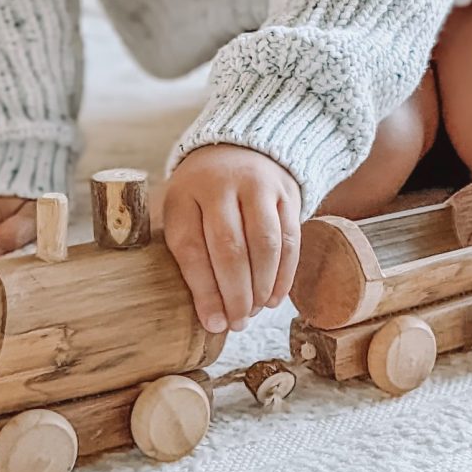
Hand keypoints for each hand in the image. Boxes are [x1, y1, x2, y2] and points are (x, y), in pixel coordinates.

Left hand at [162, 145, 301, 333]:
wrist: (239, 148)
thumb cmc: (202, 195)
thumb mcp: (180, 210)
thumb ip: (185, 251)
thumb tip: (205, 315)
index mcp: (185, 193)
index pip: (192, 248)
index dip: (204, 291)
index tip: (213, 323)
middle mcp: (221, 184)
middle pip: (230, 248)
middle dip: (236, 295)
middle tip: (238, 323)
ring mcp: (258, 185)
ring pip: (265, 244)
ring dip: (262, 287)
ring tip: (255, 311)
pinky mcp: (287, 192)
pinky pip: (291, 238)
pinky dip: (285, 274)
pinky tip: (275, 297)